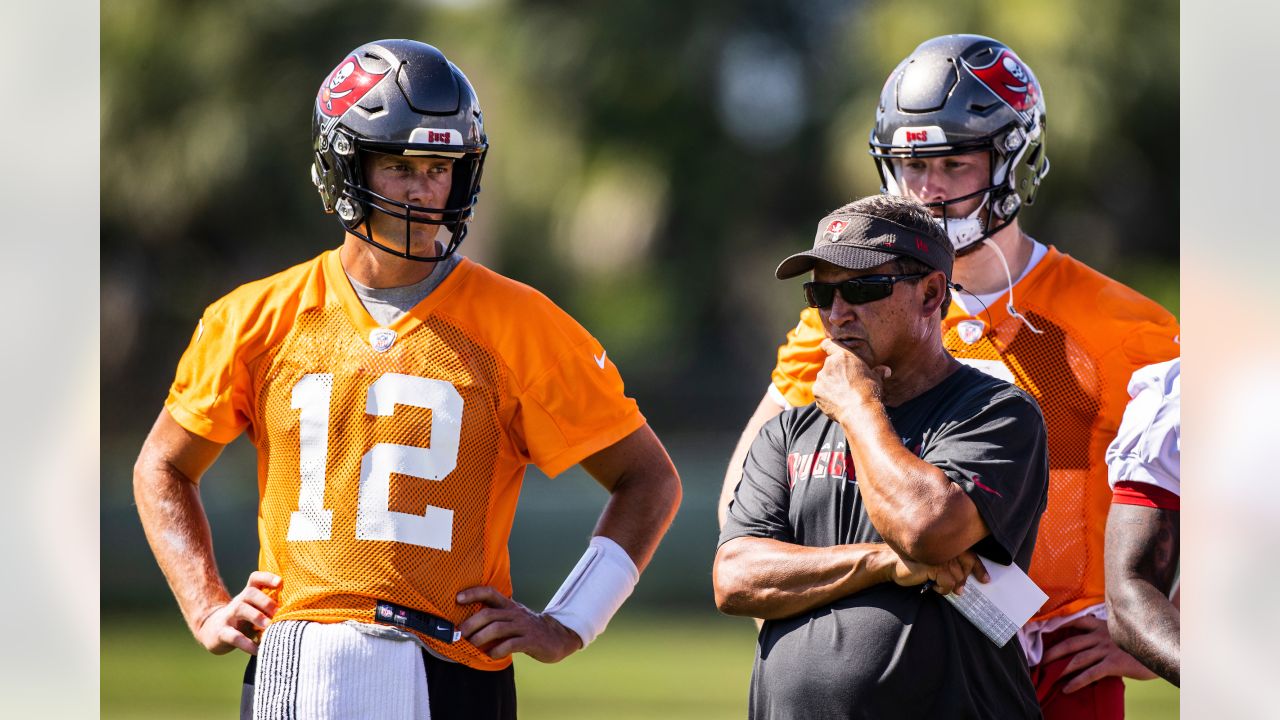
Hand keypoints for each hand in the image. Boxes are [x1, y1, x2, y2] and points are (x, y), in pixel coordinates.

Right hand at [194, 571, 280, 654]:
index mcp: (248, 595)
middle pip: (250, 593)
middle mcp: (239, 603)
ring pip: (240, 610)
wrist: (211, 631)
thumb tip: (300, 611)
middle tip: (278, 612)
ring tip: (268, 627)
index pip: (255, 579)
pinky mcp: (222, 634)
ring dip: (256, 617)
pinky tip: (259, 650)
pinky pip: (234, 637)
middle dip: (265, 601)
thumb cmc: (244, 620)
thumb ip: (272, 608)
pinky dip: (247, 644)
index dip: (267, 577)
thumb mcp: (255, 610)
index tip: (280, 582)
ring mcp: (229, 617)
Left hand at [457, 586, 582, 662]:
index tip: (457, 598)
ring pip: (497, 628)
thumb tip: (467, 626)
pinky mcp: (530, 641)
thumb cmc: (528, 629)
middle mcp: (515, 613)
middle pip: (489, 614)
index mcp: (509, 605)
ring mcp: (523, 627)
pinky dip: (497, 651)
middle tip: (459, 634)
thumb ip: (496, 618)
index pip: (490, 593)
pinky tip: (491, 655)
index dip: (473, 593)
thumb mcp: (513, 618)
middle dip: (471, 624)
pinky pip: (510, 645)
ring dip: (480, 638)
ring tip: (472, 646)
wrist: (557, 637)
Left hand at [813, 339, 890, 422]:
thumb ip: (878, 371)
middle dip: (835, 372)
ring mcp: (821, 378)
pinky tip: (837, 402)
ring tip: (843, 395)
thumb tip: (886, 370)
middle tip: (846, 383)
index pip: (829, 344)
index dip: (828, 346)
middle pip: (829, 365)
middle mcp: (829, 364)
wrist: (859, 411)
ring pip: (824, 379)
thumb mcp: (877, 378)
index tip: (827, 349)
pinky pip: (820, 392)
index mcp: (843, 355)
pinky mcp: (816, 392)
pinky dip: (826, 396)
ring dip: (830, 384)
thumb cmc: (870, 392)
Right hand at [884, 548, 987, 595]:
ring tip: (937, 585)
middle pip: (965, 569)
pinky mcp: (934, 565)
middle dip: (962, 581)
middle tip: (958, 590)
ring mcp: (940, 555)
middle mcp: (946, 546)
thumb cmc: (912, 563)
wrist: (891, 563)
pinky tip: (932, 586)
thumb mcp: (933, 561)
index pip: (971, 555)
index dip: (980, 569)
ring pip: (957, 578)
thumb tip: (964, 584)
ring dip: (949, 586)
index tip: (985, 580)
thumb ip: (949, 565)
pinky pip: (948, 583)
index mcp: (947, 543)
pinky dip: (942, 589)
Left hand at [1041, 614, 1158, 691]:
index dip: (1060, 625)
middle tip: (1038, 660)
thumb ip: (1108, 634)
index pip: (1076, 622)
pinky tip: (1067, 688)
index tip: (1045, 630)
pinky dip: (1076, 682)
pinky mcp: (1113, 663)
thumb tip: (1095, 640)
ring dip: (1060, 668)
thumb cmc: (1142, 643)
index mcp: (1103, 625)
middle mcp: (1101, 636)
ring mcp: (1106, 649)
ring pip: (1076, 659)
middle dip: (1052, 651)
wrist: (1163, 648)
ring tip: (1047, 675)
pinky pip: (1090, 674)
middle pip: (1070, 642)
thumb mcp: (1123, 633)